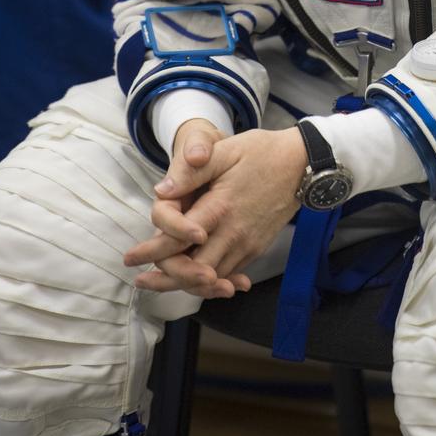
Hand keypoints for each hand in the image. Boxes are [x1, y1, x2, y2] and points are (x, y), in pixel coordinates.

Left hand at [125, 124, 306, 297]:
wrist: (304, 164)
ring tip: (160, 285)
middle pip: (193, 271)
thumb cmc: (262, 152)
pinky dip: (211, 282)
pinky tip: (199, 283)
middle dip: (165, 279)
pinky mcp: (257, 248)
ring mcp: (247, 244)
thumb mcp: (225, 151)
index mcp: (220, 207)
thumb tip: (160, 191)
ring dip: (185, 284)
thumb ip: (192, 171)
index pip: (179, 241)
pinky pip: (229, 273)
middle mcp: (234, 233)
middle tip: (141, 281)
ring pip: (212, 278)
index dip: (152, 252)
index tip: (131, 258)